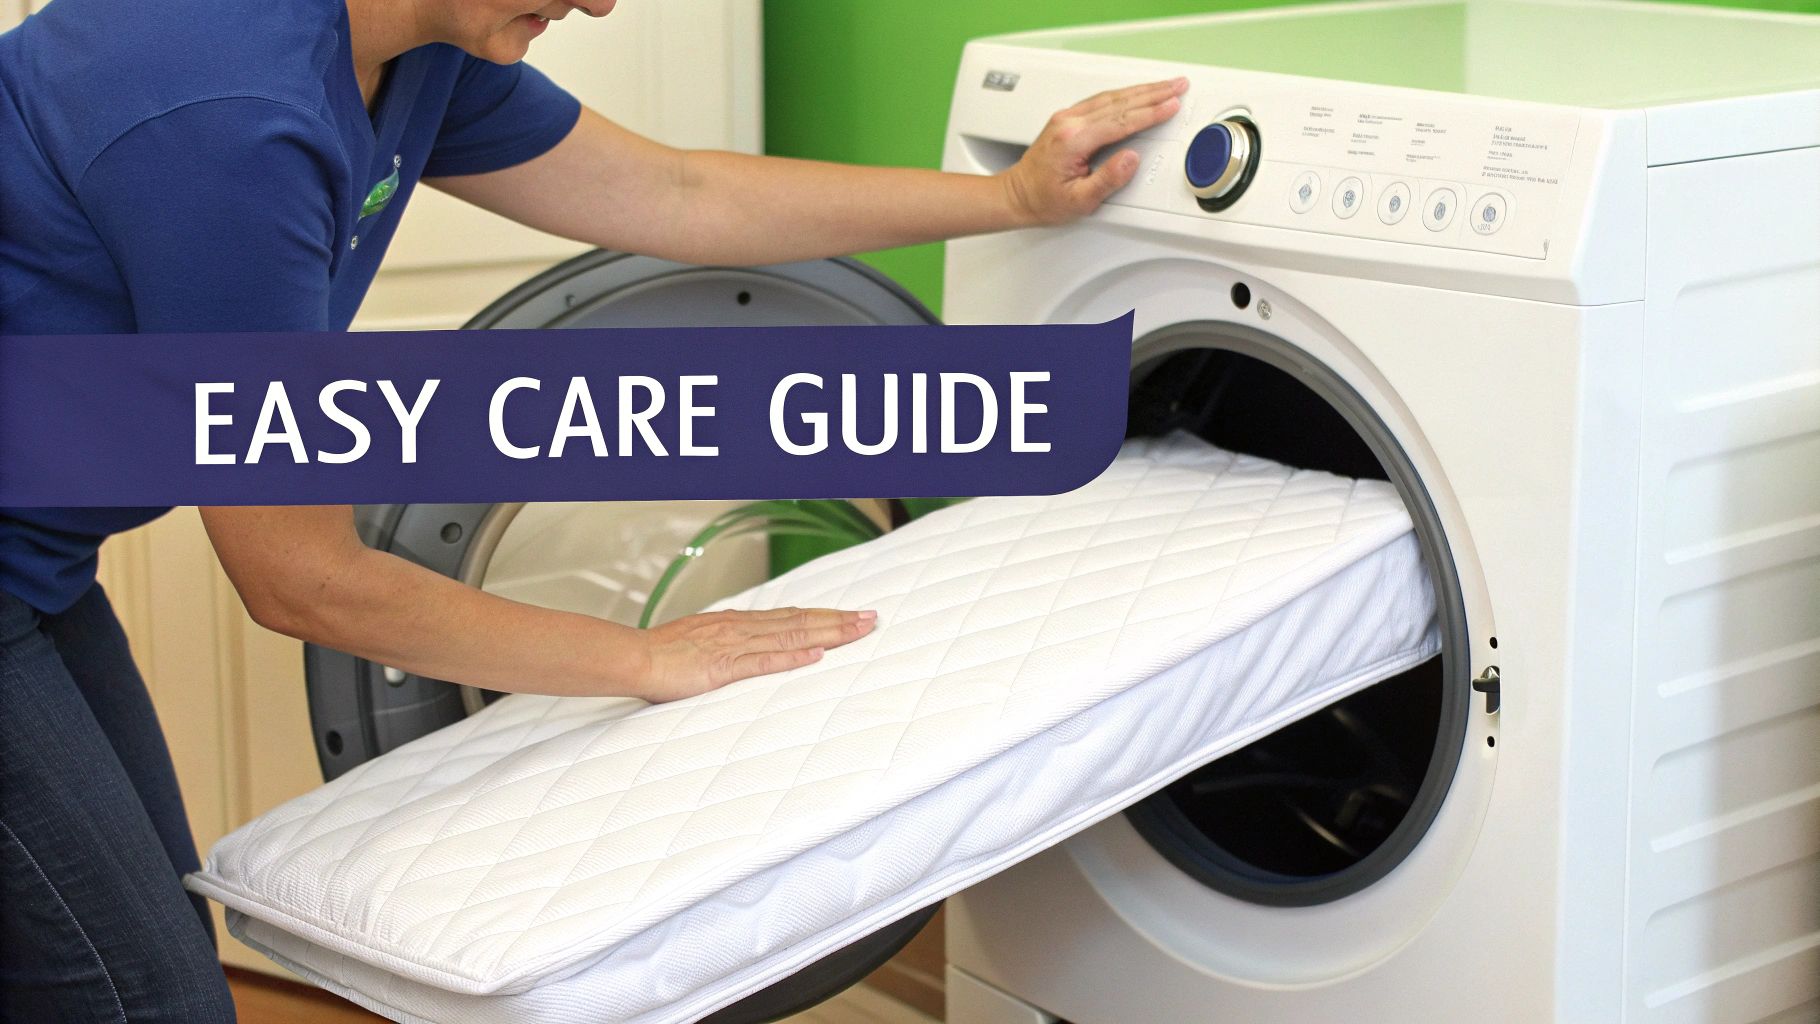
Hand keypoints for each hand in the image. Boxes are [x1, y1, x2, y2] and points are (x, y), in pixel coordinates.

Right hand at [637, 607, 877, 701]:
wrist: (634, 657)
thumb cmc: (662, 655)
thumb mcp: (702, 644)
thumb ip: (729, 647)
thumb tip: (751, 649)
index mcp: (737, 623)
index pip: (791, 616)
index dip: (824, 616)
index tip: (852, 615)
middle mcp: (741, 628)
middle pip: (800, 620)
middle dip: (838, 620)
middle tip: (871, 618)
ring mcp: (734, 645)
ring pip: (790, 635)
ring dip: (827, 632)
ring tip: (858, 630)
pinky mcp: (723, 666)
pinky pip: (763, 661)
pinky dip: (792, 656)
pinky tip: (816, 655)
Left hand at [1001, 78, 1187, 226]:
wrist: (1017, 195)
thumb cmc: (1043, 200)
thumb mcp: (1079, 201)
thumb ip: (1108, 180)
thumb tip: (1131, 159)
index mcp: (1074, 140)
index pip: (1121, 121)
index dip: (1150, 113)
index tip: (1171, 106)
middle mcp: (1069, 122)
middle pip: (1119, 102)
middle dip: (1153, 93)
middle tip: (1178, 86)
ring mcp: (1067, 117)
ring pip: (1111, 96)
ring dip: (1141, 90)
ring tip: (1166, 86)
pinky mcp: (1067, 119)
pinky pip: (1102, 100)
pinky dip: (1125, 95)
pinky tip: (1138, 93)